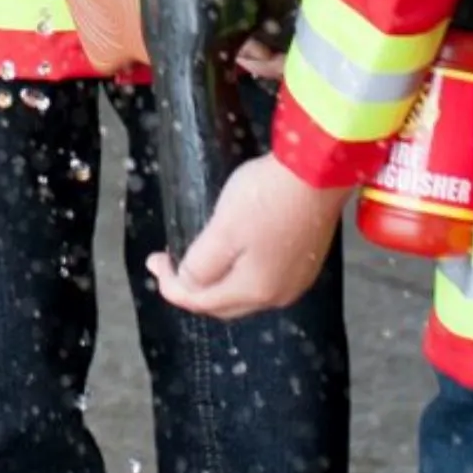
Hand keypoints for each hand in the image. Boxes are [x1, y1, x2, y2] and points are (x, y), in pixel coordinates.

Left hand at [146, 155, 349, 319]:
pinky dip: (241, 271)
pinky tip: (235, 252)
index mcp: (255, 291)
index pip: (201, 302)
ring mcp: (297, 278)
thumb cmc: (268, 196)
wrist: (319, 169)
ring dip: (218, 281)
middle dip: (193, 288)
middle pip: (224, 303)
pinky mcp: (308, 258)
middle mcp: (279, 294)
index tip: (153, 260)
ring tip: (199, 259)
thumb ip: (200, 265)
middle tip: (171, 263)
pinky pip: (265, 276)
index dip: (170, 286)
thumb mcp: (223, 228)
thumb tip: (187, 284)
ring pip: (245, 291)